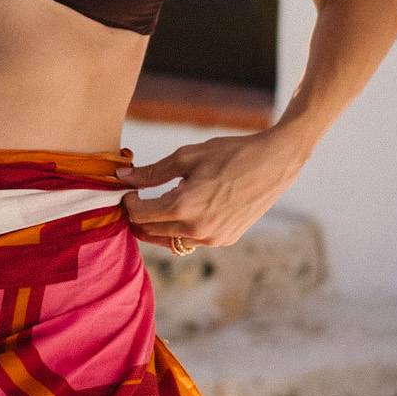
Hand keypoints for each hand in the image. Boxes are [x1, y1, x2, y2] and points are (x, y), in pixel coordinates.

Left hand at [116, 129, 306, 249]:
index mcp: (184, 207)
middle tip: (137, 198)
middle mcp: (197, 230)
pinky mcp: (225, 240)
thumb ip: (152, 172)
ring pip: (169, 241)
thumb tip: (122, 178)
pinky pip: (192, 241)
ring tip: (156, 205)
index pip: (139, 215)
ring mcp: (213, 239)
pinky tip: (183, 211)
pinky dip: (180, 230)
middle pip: (150, 232)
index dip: (128, 202)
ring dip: (157, 226)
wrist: (273, 163)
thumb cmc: (230, 154)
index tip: (129, 190)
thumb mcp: (186, 157)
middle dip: (138, 217)